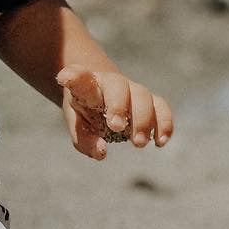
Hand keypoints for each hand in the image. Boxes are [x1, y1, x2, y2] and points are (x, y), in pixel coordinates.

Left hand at [56, 66, 173, 161]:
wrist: (104, 97)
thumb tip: (102, 152)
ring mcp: (133, 90)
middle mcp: (112, 84)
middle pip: (118, 85)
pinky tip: (160, 142)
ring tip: (138, 143)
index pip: (80, 77)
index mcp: (87, 86)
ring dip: (143, 119)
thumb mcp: (78, 126)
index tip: (64, 78)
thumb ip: (85, 140)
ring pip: (143, 95)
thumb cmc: (87, 112)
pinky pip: (161, 106)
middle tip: (116, 127)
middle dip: (119, 105)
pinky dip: (164, 122)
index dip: (73, 76)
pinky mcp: (150, 101)